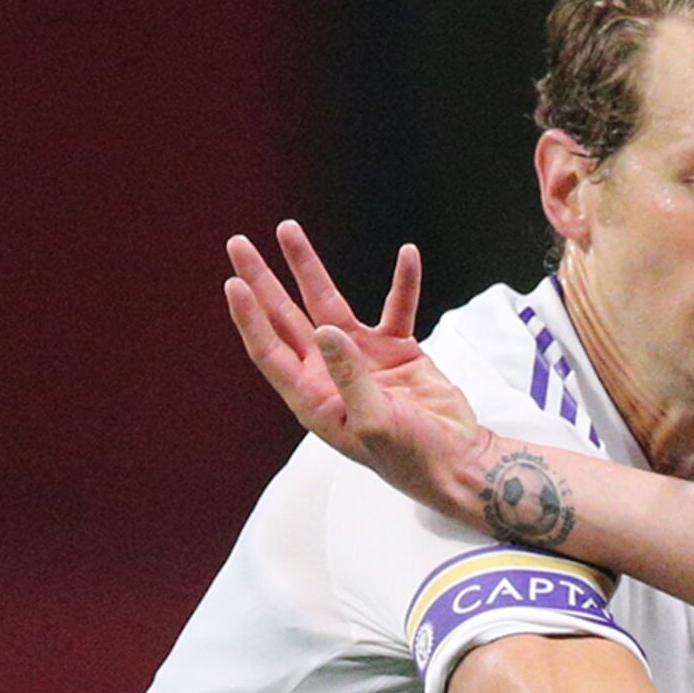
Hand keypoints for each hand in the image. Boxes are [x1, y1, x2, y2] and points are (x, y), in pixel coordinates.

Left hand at [224, 222, 494, 521]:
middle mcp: (329, 374)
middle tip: (239, 245)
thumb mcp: (376, 423)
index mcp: (315, 399)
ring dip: (308, 267)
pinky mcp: (395, 349)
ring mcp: (361, 359)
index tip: (235, 283)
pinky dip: (404, 283)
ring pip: (327, 302)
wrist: (458, 462)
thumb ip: (349, 376)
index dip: (251, 319)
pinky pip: (397, 308)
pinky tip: (408, 255)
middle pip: (287, 318)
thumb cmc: (412, 457)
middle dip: (263, 281)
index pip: (272, 352)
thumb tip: (325, 330)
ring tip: (288, 230)